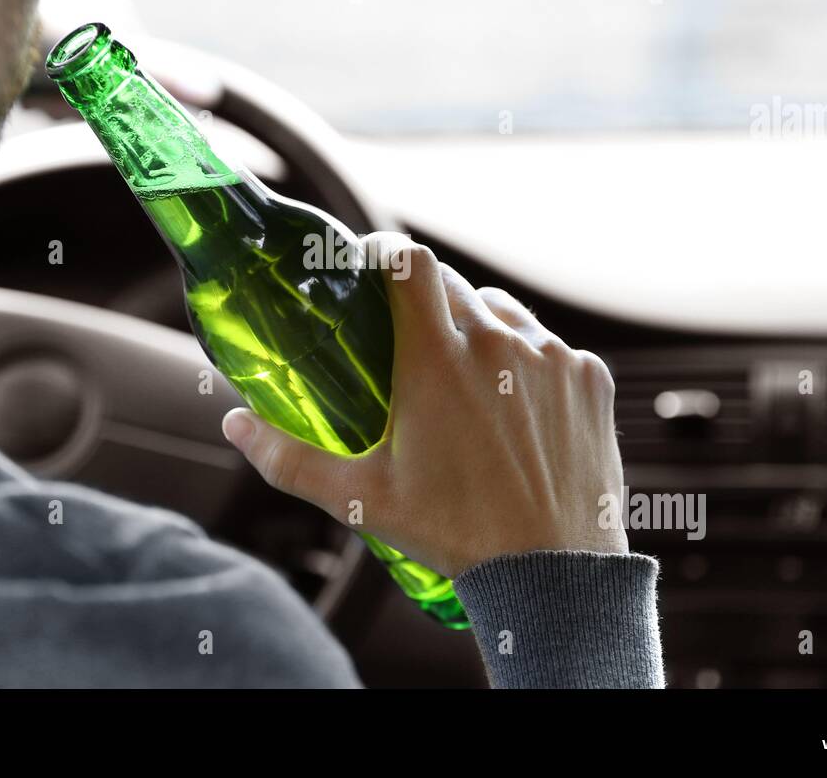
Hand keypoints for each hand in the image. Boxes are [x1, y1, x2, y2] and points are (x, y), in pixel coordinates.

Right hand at [221, 232, 628, 577]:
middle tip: (408, 340)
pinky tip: (515, 409)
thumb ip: (288, 458)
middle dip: (425, 301)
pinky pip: (551, 347)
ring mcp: (552, 357)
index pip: (409, 261)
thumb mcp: (360, 500)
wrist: (555, 575)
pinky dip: (529, 364)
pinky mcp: (591, 377)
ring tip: (465, 379)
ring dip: (480, 330)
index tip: (373, 265)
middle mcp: (498, 344)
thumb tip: (235, 424)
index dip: (386, 251)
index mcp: (437, 360)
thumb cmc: (454, 535)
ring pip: (504, 314)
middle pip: (452, 285)